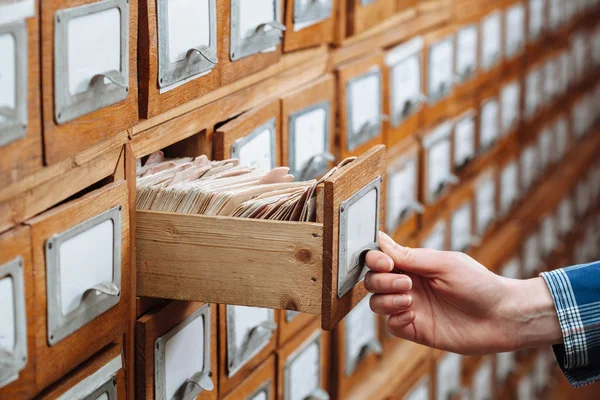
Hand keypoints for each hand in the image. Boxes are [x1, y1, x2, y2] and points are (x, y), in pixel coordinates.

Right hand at [364, 232, 562, 354]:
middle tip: (405, 283)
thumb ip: (410, 256)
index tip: (386, 263)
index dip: (375, 259)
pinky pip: (390, 325)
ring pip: (376, 303)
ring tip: (410, 299)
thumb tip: (381, 240)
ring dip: (386, 300)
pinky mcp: (416, 329)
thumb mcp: (444, 264)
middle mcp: (409, 285)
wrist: (502, 317)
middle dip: (381, 280)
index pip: (380, 259)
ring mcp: (411, 308)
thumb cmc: (480, 285)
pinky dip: (396, 318)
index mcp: (415, 265)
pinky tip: (414, 314)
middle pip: (373, 280)